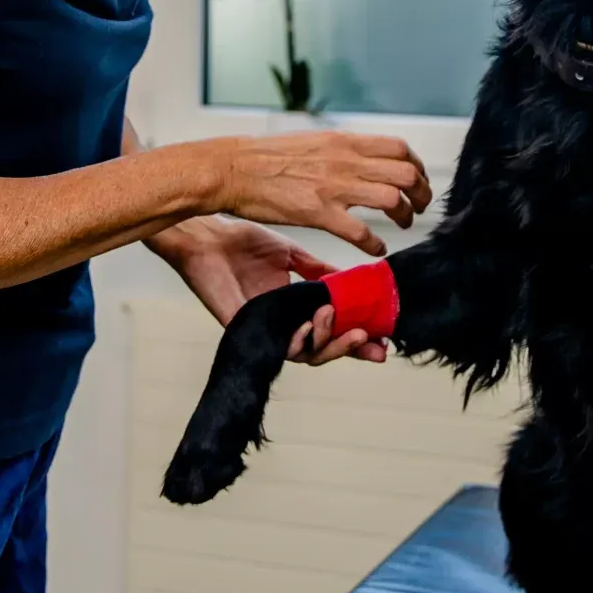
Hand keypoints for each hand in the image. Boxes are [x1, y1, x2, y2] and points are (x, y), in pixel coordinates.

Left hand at [150, 217, 383, 363]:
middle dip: (350, 349)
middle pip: (324, 350)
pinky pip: (277, 348)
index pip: (332, 330)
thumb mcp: (292, 256)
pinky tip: (309, 326)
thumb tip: (353, 281)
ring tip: (333, 317)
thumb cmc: (243, 244)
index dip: (358, 338)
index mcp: (295, 310)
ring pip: (305, 354)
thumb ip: (321, 272)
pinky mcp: (247, 331)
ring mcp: (266, 331)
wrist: (210, 237)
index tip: (382, 339)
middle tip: (371, 343)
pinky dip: (298, 341)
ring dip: (327, 341)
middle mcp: (282, 326)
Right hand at [206, 133, 432, 256]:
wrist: (233, 169)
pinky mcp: (318, 213)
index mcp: (344, 142)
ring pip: (392, 200)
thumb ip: (342, 151)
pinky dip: (375, 244)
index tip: (417, 181)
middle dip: (421, 194)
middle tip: (418, 208)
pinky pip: (361, 232)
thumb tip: (363, 159)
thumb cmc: (266, 158)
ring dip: (405, 217)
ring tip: (402, 227)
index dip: (417, 168)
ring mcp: (333, 187)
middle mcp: (345, 161)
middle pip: (406, 173)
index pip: (400, 149)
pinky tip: (376, 250)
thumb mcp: (313, 142)